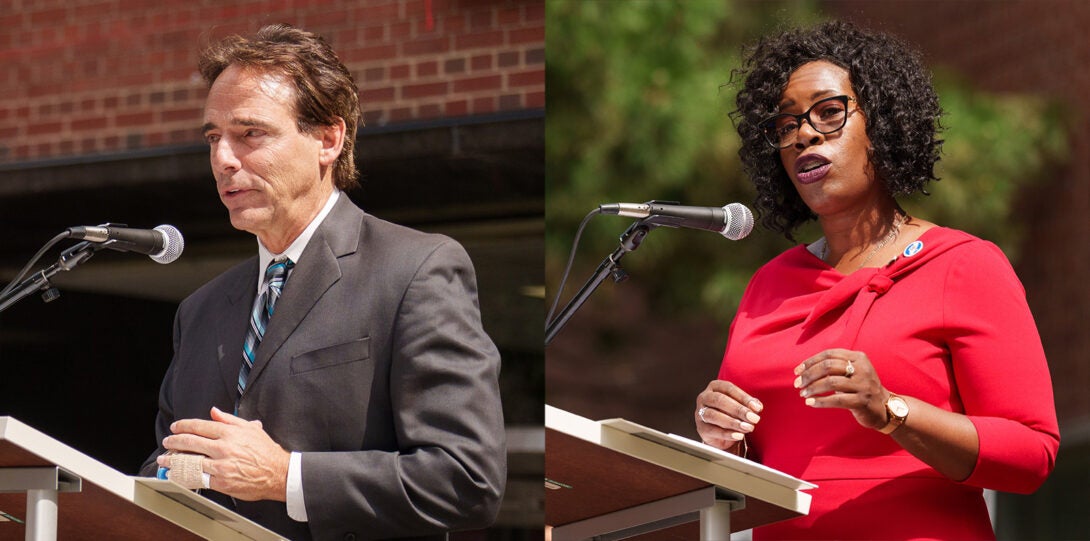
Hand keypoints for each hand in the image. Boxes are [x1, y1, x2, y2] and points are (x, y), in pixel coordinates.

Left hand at [157, 407, 289, 501]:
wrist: (279, 473)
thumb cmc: (266, 452)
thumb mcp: (251, 429)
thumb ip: (230, 419)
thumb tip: (214, 412)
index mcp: (230, 433)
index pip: (199, 426)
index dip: (183, 426)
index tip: (175, 427)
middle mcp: (223, 448)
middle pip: (190, 442)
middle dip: (174, 442)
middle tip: (167, 442)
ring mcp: (221, 466)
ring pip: (189, 461)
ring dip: (173, 460)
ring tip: (164, 460)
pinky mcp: (221, 482)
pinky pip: (197, 478)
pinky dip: (184, 476)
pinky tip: (175, 475)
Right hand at [695, 380, 762, 449]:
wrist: (720, 433)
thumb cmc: (731, 414)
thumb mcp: (741, 406)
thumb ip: (749, 405)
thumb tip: (757, 407)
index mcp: (715, 387)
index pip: (729, 388)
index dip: (743, 397)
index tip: (756, 408)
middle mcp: (704, 397)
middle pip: (720, 400)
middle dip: (738, 410)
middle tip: (753, 418)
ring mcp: (700, 412)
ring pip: (713, 415)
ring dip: (732, 422)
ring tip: (747, 428)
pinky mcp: (700, 428)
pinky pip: (712, 430)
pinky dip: (727, 433)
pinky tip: (739, 435)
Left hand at [794, 349, 889, 429]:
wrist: (884, 407)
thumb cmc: (860, 388)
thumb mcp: (851, 372)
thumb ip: (833, 367)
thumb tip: (803, 370)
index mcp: (858, 357)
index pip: (829, 354)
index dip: (810, 361)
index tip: (797, 371)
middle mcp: (862, 368)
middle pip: (828, 366)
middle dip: (809, 375)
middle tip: (797, 384)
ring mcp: (863, 384)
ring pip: (830, 382)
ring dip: (812, 388)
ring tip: (803, 393)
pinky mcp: (862, 401)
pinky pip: (836, 399)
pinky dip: (820, 401)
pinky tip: (810, 403)